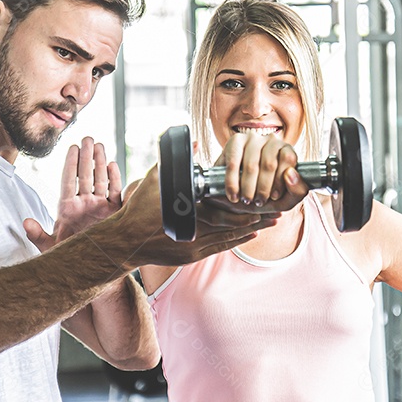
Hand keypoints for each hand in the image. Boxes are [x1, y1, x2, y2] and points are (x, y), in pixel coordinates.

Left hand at [25, 137, 121, 252]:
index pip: (69, 181)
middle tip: (88, 138)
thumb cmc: (69, 259)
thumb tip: (25, 222)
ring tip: (99, 145)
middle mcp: (84, 205)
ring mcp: (100, 207)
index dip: (70, 164)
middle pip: (86, 175)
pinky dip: (115, 178)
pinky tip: (112, 164)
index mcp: (68, 209)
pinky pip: (115, 192)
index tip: (72, 147)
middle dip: (87, 156)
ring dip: (100, 162)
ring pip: (101, 180)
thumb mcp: (50, 248)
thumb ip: (37, 236)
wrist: (92, 270)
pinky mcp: (115, 213)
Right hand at [103, 164, 278, 267]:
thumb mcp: (156, 179)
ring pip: (228, 238)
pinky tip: (250, 236)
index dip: (245, 206)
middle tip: (276, 213)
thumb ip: (177, 162)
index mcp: (187, 209)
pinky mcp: (191, 256)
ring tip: (269, 224)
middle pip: (232, 225)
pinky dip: (236, 241)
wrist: (125, 240)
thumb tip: (195, 145)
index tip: (262, 200)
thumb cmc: (139, 208)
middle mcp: (193, 229)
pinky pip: (219, 248)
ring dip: (250, 231)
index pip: (223, 209)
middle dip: (255, 219)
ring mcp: (193, 245)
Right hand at [204, 132, 307, 215]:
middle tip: (258, 202)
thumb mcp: (286, 198)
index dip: (281, 180)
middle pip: (269, 163)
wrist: (241, 194)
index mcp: (287, 149)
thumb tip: (290, 173)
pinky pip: (233, 163)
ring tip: (246, 200)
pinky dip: (232, 182)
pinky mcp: (235, 141)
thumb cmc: (266, 195)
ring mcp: (253, 138)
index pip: (288, 157)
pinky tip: (233, 194)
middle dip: (263, 188)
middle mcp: (271, 140)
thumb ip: (297, 191)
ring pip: (251, 165)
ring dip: (248, 187)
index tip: (274, 197)